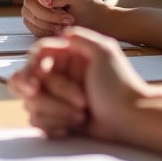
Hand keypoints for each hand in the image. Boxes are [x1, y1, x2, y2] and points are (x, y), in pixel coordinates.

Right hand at [9, 27, 147, 140]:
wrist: (132, 118)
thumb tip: (61, 33)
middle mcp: (59, 74)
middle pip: (30, 83)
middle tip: (76, 103)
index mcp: (68, 57)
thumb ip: (81, 37)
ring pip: (32, 104)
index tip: (35, 86)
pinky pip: (38, 120)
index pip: (36, 58)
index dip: (30, 71)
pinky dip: (53, 125)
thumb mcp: (105, 52)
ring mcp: (56, 96)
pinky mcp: (57, 116)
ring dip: (56, 112)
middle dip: (51, 97)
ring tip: (81, 116)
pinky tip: (70, 128)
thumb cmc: (119, 86)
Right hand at [21, 0, 111, 35]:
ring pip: (30, 16)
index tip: (49, 3)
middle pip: (30, 1)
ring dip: (50, 24)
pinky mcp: (32, 20)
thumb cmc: (86, 5)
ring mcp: (33, 6)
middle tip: (68, 19)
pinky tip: (59, 30)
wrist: (89, 22)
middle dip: (49, 14)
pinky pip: (32, 27)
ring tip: (67, 24)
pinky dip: (46, 31)